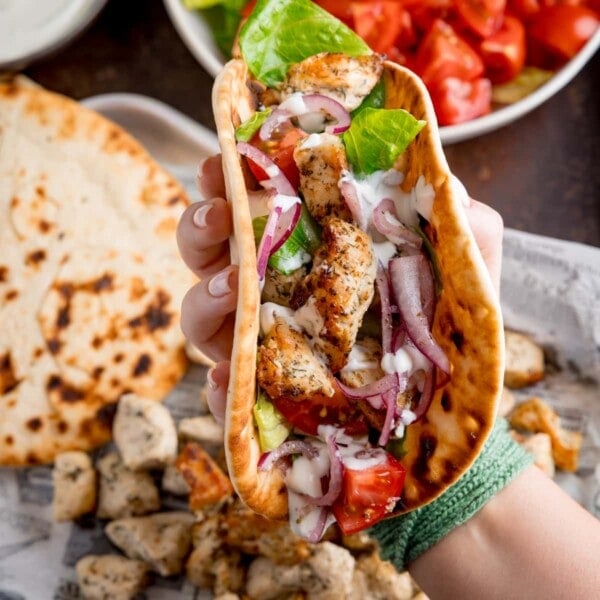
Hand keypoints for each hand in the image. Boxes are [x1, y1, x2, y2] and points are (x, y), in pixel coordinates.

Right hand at [177, 156, 503, 422]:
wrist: (443, 415)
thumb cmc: (447, 334)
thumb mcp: (466, 273)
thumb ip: (467, 227)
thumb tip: (449, 187)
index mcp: (310, 252)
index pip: (258, 207)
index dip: (231, 178)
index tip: (224, 158)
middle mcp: (275, 291)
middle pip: (212, 252)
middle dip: (201, 225)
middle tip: (221, 214)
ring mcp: (263, 344)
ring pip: (202, 314)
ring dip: (205, 296)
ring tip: (235, 287)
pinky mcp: (262, 396)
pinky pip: (222, 392)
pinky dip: (217, 386)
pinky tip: (231, 378)